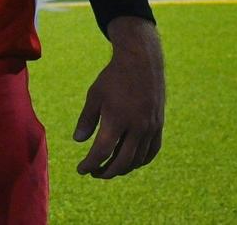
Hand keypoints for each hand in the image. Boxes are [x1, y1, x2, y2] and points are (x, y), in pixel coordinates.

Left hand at [74, 16, 164, 178]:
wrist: (141, 63)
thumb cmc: (113, 78)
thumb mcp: (94, 96)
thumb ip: (87, 120)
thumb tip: (78, 140)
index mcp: (117, 120)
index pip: (102, 152)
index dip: (90, 164)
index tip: (81, 169)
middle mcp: (136, 127)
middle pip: (121, 162)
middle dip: (106, 172)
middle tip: (94, 173)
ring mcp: (150, 128)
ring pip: (137, 159)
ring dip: (122, 168)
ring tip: (109, 168)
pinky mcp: (158, 126)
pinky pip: (151, 151)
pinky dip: (140, 161)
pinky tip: (130, 162)